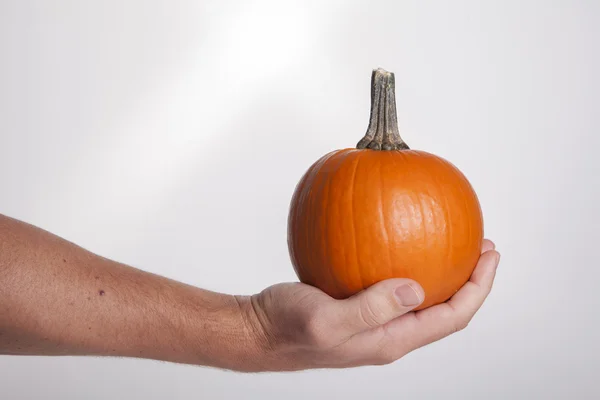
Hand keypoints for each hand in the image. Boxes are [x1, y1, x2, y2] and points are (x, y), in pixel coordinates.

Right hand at [240, 240, 498, 370]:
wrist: (257, 330)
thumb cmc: (285, 328)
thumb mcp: (326, 320)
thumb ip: (370, 309)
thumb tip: (415, 289)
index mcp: (390, 340)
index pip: (451, 318)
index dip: (478, 289)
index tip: (490, 254)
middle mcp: (388, 332)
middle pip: (444, 308)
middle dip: (469, 279)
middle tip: (480, 244)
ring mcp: (373, 319)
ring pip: (421, 296)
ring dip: (442, 270)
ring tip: (450, 239)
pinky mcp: (357, 304)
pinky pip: (391, 283)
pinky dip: (405, 260)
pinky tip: (394, 236)